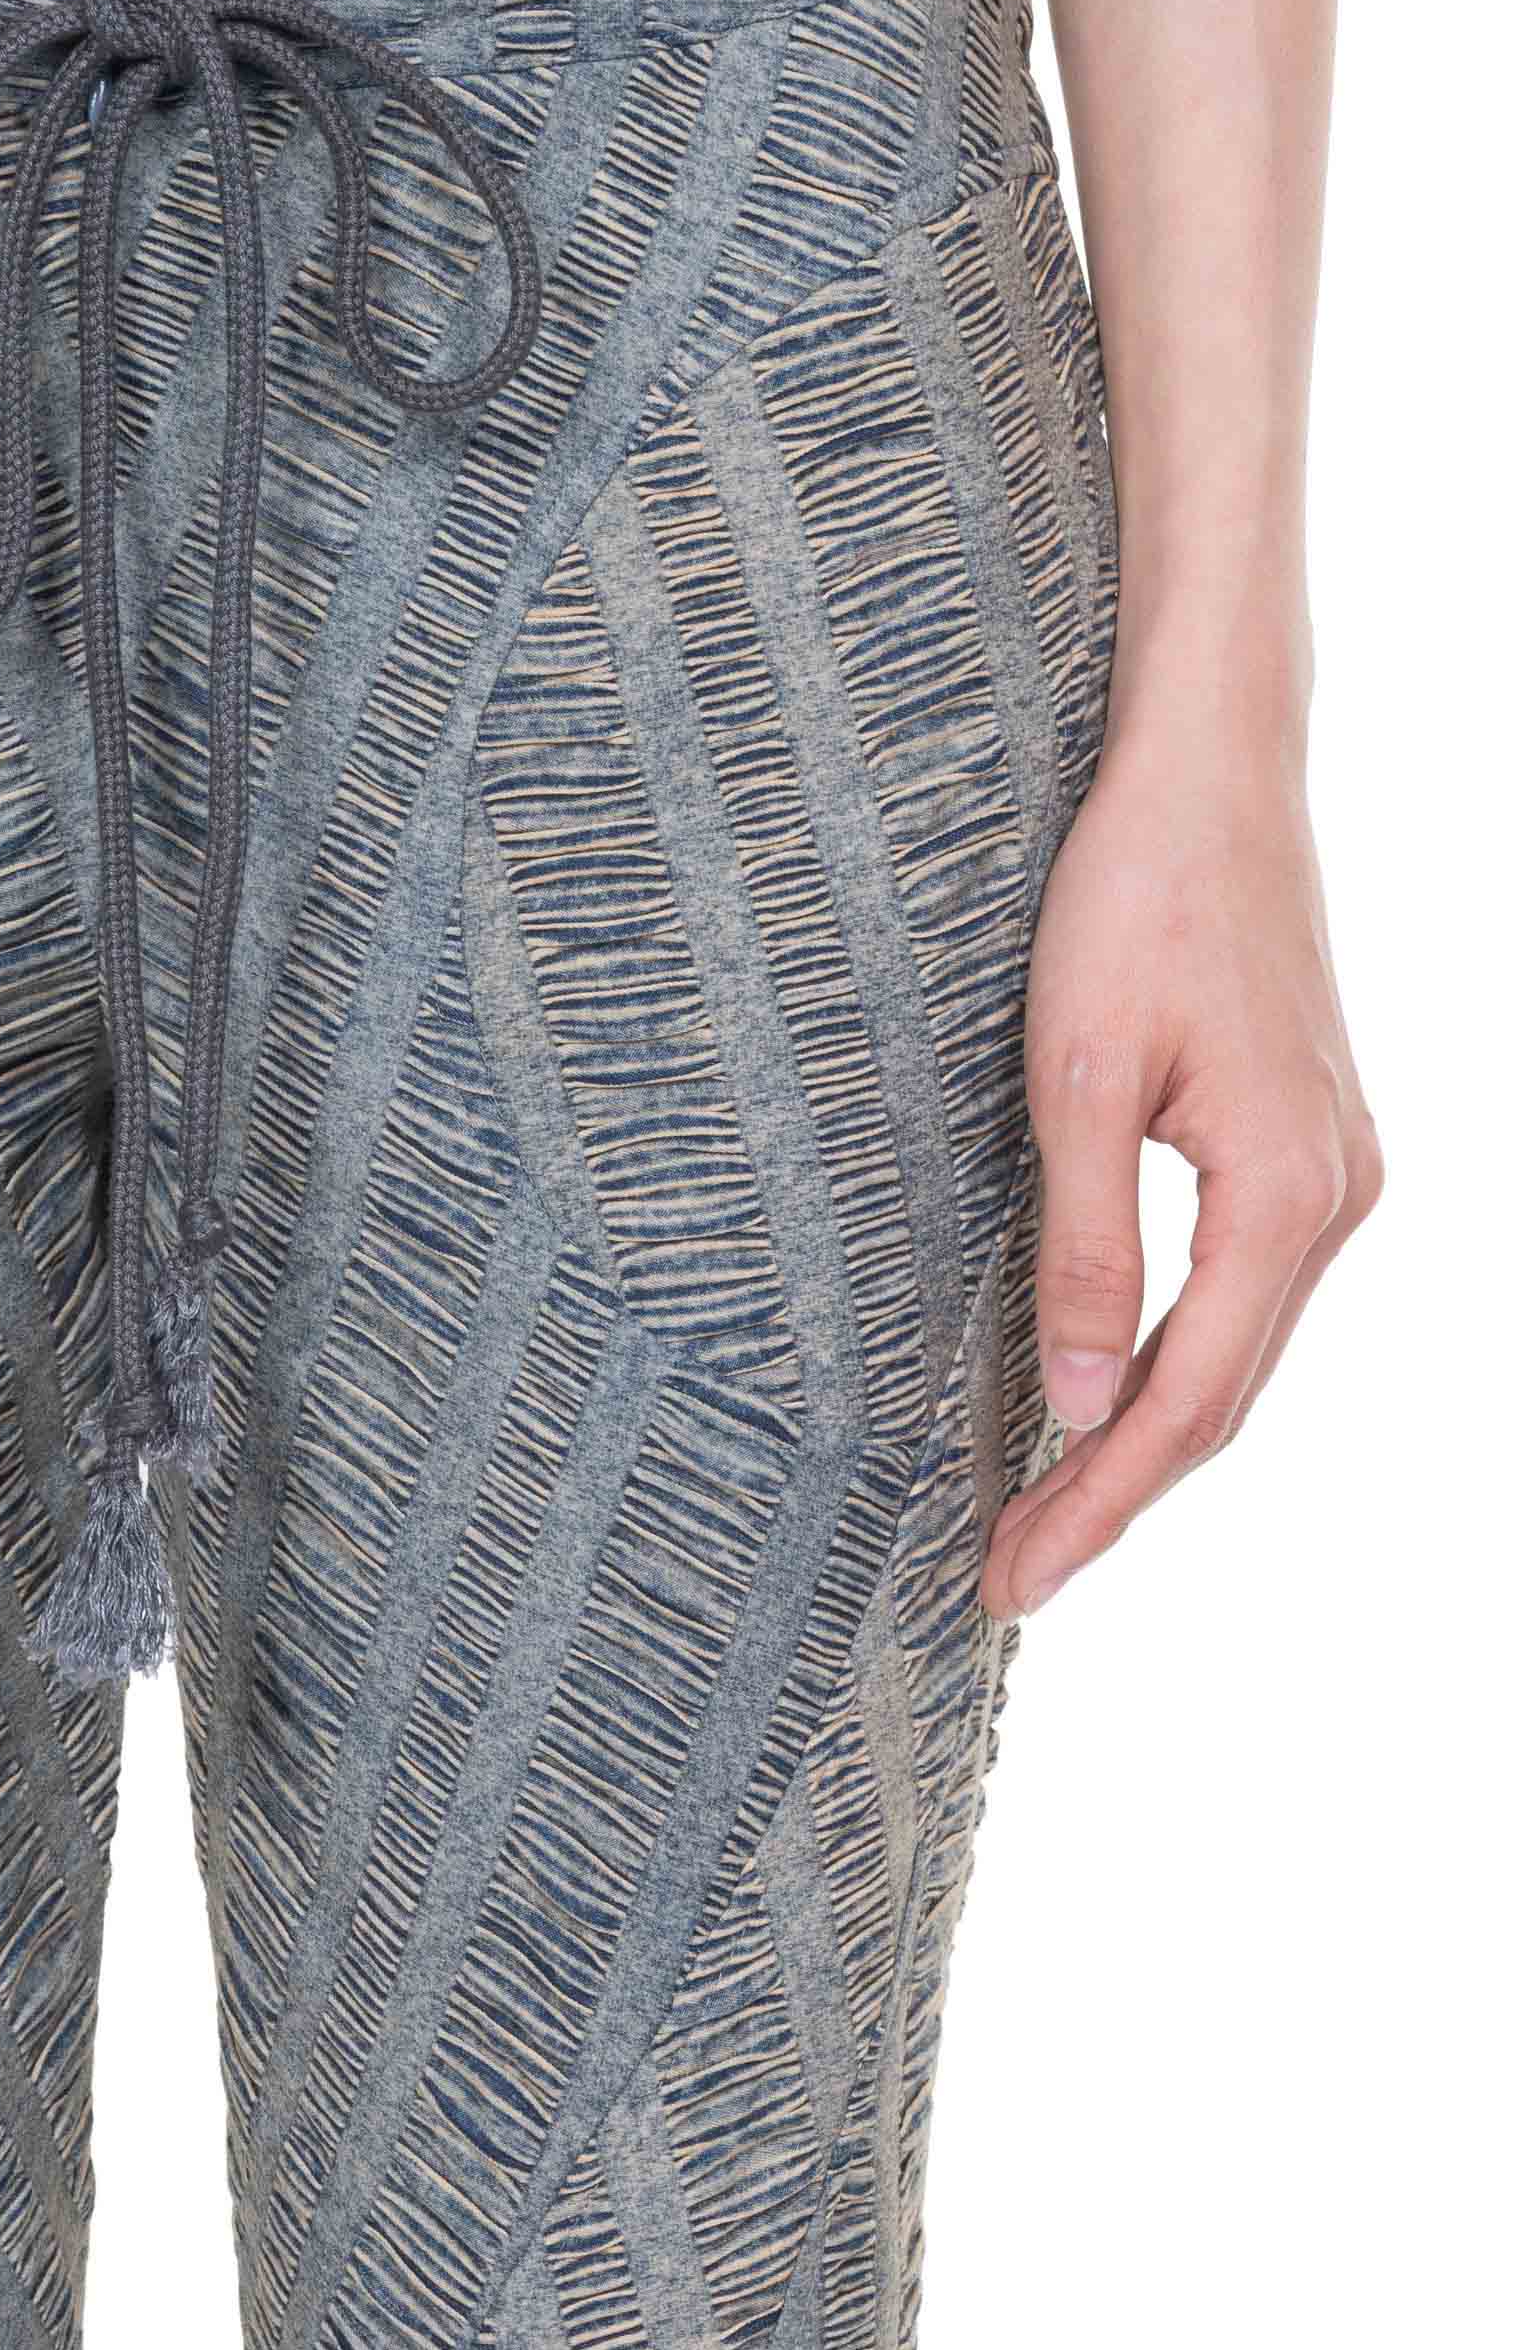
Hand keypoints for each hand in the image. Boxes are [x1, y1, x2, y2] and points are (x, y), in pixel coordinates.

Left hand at [981, 694, 1382, 1619]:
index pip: (1186, 1398)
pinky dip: (1176, 1358)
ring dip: (1144, 1433)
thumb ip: (1083, 1245)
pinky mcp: (1311, 1143)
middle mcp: (1338, 1197)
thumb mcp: (1078, 1078)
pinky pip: (1245, 1292)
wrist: (1209, 774)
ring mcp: (1337, 1171)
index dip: (1100, 1498)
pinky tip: (1106, 1389)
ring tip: (1045, 1509)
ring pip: (1239, 1349)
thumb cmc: (1134, 899)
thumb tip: (1071, 1399)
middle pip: (1223, 1394)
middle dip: (1114, 1490)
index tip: (1016, 1576)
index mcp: (1285, 1192)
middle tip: (1011, 1571)